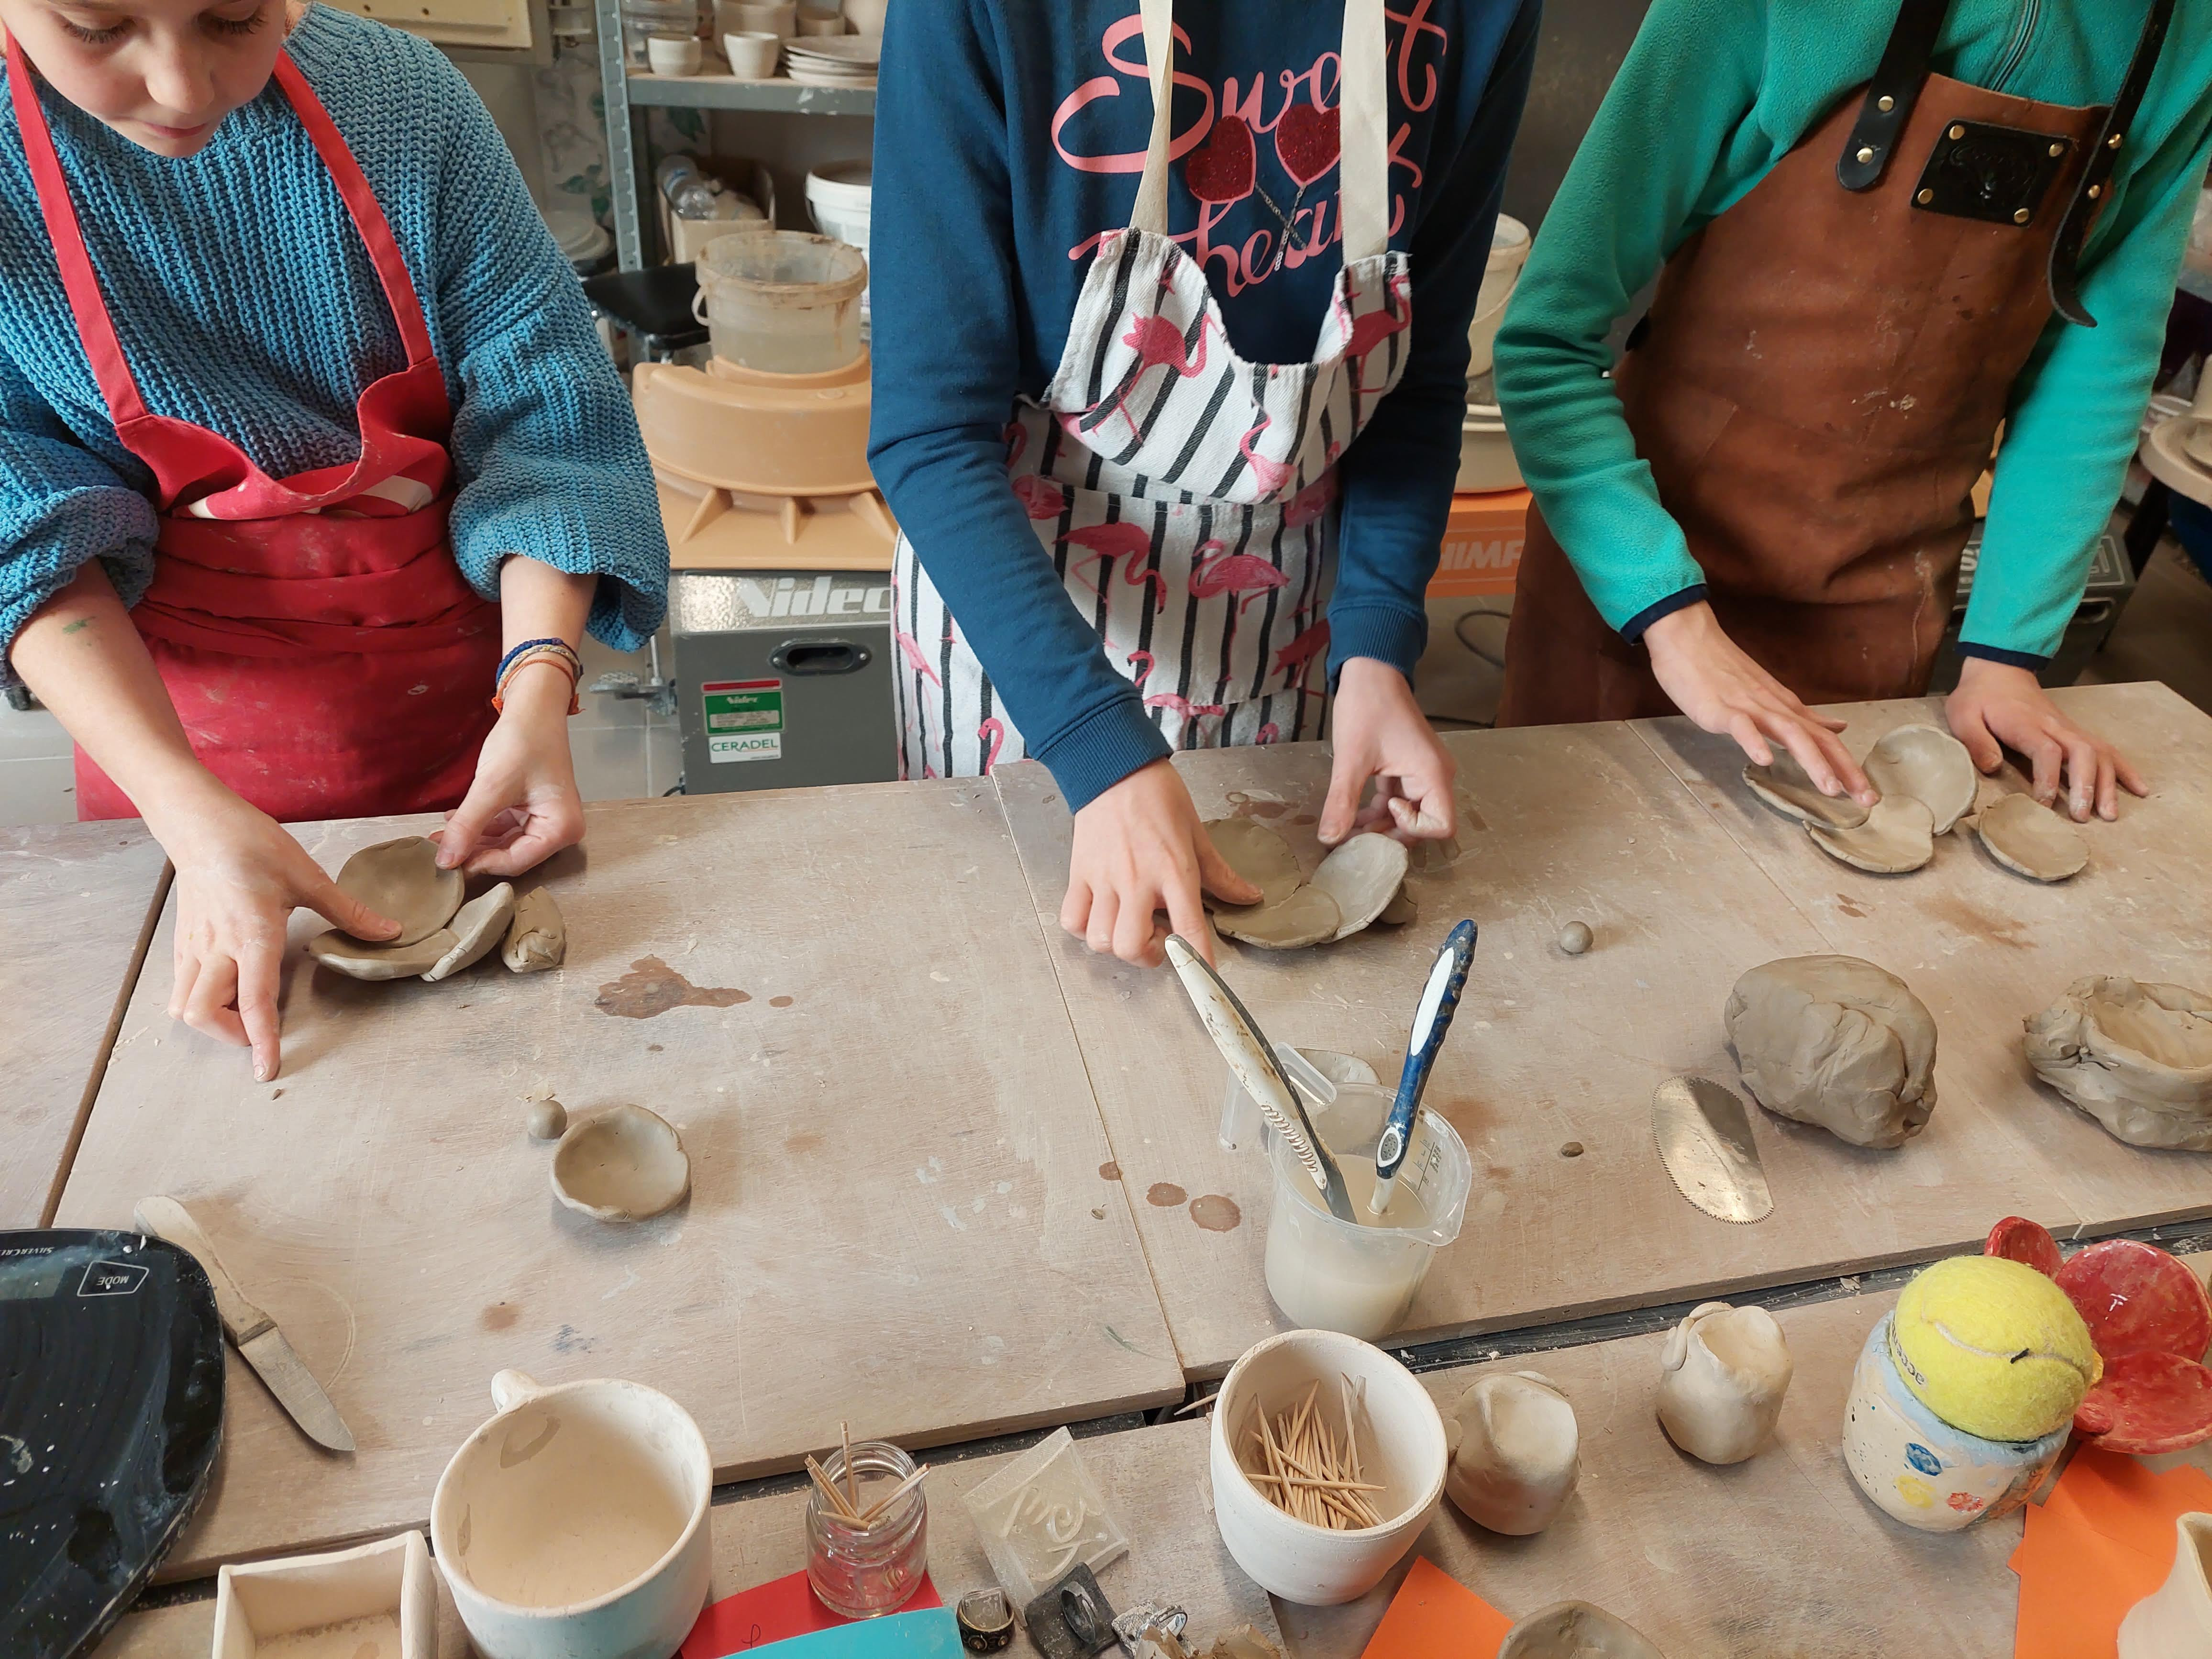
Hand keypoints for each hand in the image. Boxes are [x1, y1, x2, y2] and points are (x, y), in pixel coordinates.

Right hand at [154, 779, 400, 1080]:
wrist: (199, 821)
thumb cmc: (252, 843)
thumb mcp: (307, 876)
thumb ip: (348, 911)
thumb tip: (389, 932)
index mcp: (252, 935)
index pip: (253, 1001)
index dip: (261, 1040)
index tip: (267, 1069)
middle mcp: (217, 947)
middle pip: (204, 1015)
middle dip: (231, 1036)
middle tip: (260, 1032)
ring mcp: (193, 946)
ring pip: (184, 1006)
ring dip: (212, 1020)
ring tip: (242, 1011)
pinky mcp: (181, 940)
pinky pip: (180, 985)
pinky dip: (200, 1000)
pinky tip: (226, 988)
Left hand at [435, 663, 586, 875]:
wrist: (533, 707)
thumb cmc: (523, 742)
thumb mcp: (491, 786)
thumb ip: (468, 826)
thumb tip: (444, 862)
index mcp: (561, 828)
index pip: (517, 861)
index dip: (480, 863)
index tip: (446, 863)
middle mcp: (559, 830)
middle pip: (511, 854)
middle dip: (474, 851)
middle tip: (437, 851)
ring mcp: (546, 819)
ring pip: (504, 842)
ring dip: (473, 840)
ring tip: (440, 837)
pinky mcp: (532, 809)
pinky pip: (504, 827)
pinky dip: (480, 826)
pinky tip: (455, 822)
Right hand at [1062, 758, 1261, 967]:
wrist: (1114, 766)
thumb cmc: (1159, 796)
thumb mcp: (1197, 833)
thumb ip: (1221, 874)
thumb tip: (1249, 897)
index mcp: (1173, 870)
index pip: (1188, 928)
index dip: (1198, 960)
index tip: (1205, 978)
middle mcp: (1136, 880)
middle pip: (1131, 947)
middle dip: (1148, 956)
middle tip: (1158, 940)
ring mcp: (1104, 878)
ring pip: (1101, 940)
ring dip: (1117, 945)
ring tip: (1130, 926)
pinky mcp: (1079, 873)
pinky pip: (1072, 920)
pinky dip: (1085, 929)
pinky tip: (1102, 916)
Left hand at [1319, 657, 1456, 843]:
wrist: (1370, 671)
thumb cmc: (1368, 707)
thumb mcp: (1352, 758)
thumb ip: (1342, 801)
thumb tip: (1329, 839)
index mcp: (1432, 774)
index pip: (1442, 826)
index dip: (1413, 830)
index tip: (1386, 809)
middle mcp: (1434, 776)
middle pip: (1424, 823)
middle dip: (1391, 835)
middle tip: (1357, 840)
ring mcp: (1421, 772)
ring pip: (1407, 813)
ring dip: (1380, 825)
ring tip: (1347, 831)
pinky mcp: (1406, 768)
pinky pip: (1397, 799)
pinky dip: (1377, 810)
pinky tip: (1351, 816)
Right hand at [1643, 602, 1875, 804]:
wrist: (1688, 637)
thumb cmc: (1720, 668)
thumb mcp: (1768, 694)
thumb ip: (1802, 715)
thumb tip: (1838, 727)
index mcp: (1786, 707)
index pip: (1826, 740)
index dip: (1849, 767)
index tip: (1867, 794)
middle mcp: (1775, 707)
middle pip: (1817, 740)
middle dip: (1844, 770)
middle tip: (1866, 799)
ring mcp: (1749, 707)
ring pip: (1788, 733)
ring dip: (1812, 761)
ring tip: (1829, 788)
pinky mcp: (1721, 708)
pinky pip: (1740, 726)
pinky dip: (1754, 742)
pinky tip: (1765, 760)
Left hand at [1947, 658, 2146, 820]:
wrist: (2000, 671)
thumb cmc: (1979, 698)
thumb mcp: (1963, 715)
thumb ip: (1976, 741)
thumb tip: (1993, 767)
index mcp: (2026, 724)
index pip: (2046, 751)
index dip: (2047, 778)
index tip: (2044, 803)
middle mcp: (2055, 726)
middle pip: (2082, 752)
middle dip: (2086, 785)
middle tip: (2082, 817)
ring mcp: (2070, 728)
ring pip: (2100, 753)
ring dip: (2108, 783)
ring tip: (2109, 814)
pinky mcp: (2077, 732)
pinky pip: (2107, 749)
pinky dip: (2124, 769)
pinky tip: (2138, 788)